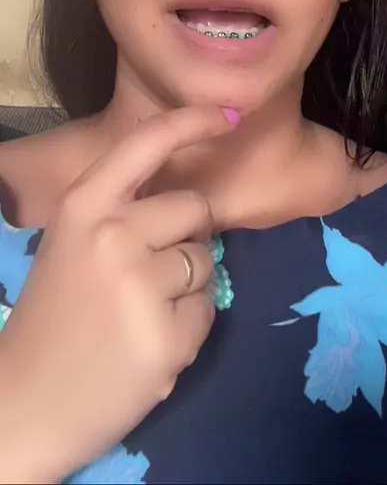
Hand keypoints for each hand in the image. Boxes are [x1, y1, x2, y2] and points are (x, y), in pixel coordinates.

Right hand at [0, 105, 238, 483]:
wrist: (27, 402)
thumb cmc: (54, 316)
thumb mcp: (74, 243)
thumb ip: (122, 212)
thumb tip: (189, 197)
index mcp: (84, 206)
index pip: (147, 143)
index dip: (193, 121)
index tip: (230, 113)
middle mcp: (114, 234)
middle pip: (195, 207)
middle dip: (187, 234)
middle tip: (148, 272)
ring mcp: (141, 285)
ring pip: (206, 261)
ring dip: (187, 285)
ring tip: (141, 314)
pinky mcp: (167, 336)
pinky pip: (208, 311)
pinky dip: (189, 328)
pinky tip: (148, 345)